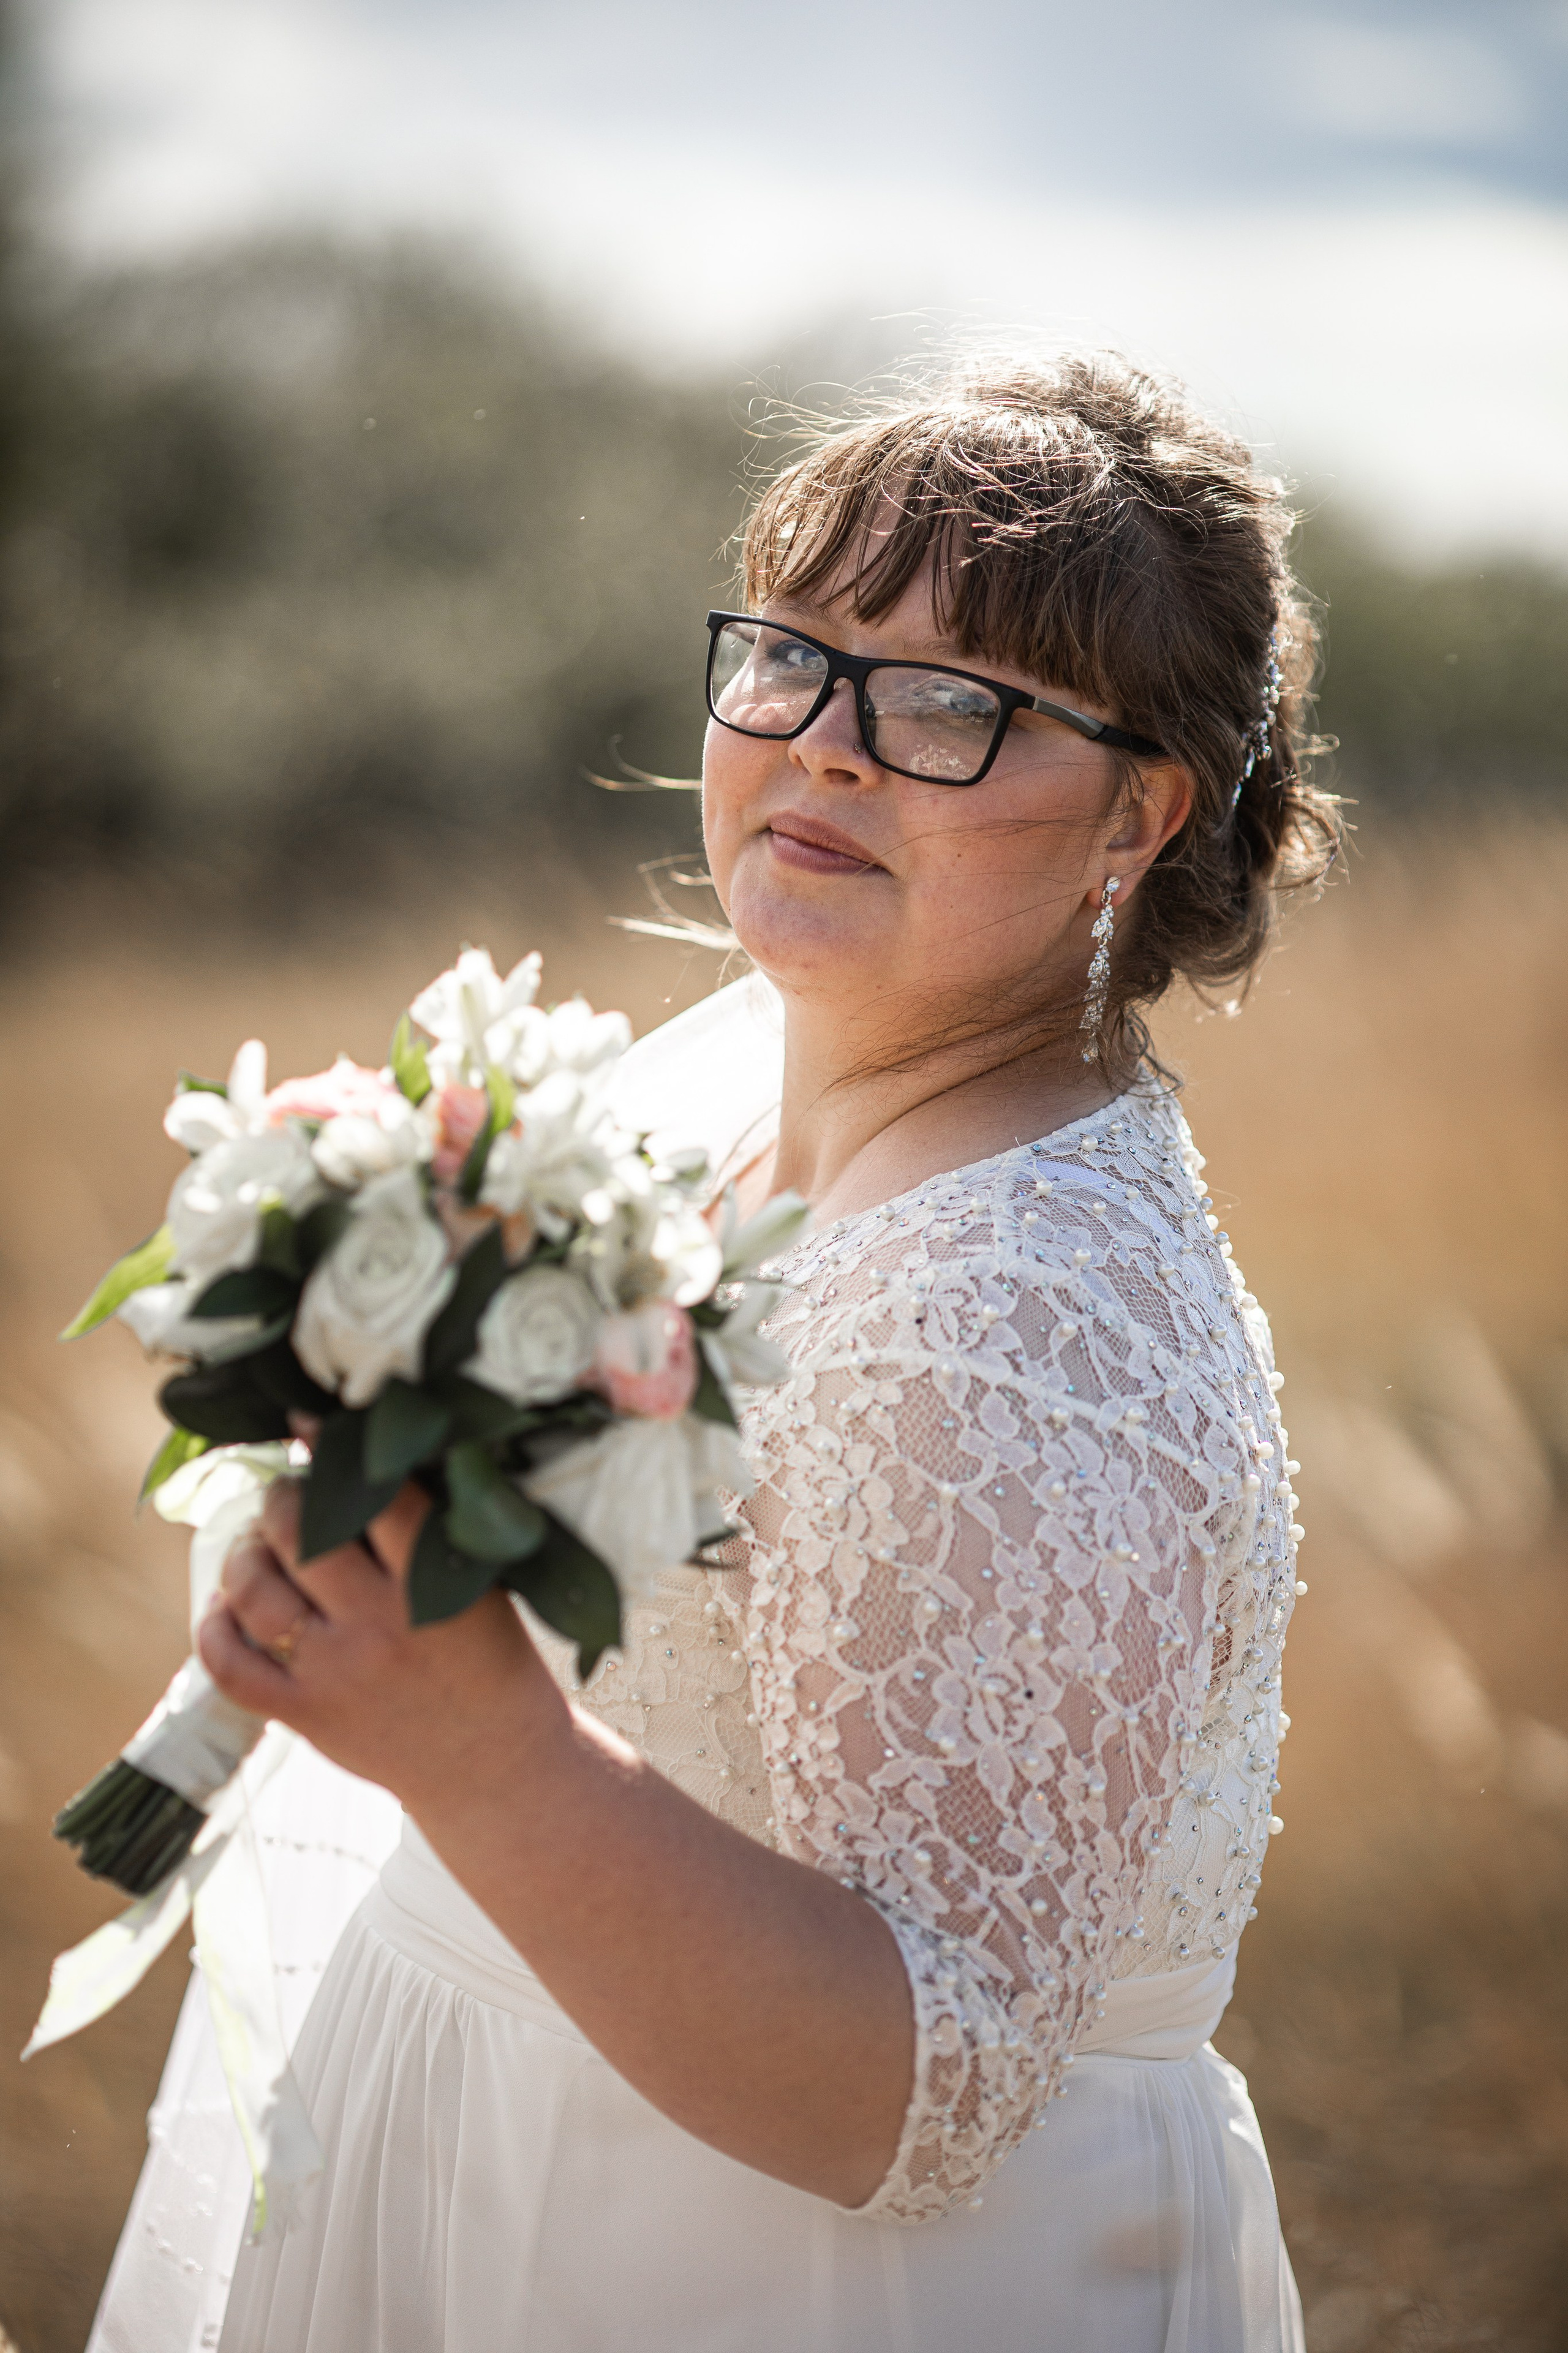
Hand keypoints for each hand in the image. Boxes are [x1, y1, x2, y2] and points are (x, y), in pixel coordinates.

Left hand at [198, 1478, 556, 1806]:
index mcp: (433, 1587)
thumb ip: (430, 1534)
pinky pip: (230, 1666)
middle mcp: (378, 1627)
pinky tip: (222, 1606)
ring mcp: (334, 1675)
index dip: (336, 1450)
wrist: (494, 1765)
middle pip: (301, 1535)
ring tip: (257, 1544)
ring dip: (245, 1555)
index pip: (375, 1498)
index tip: (309, 1420)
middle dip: (282, 1501)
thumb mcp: (480, 1588)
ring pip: (254, 1593)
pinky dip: (213, 1628)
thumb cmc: (492, 1664)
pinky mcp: (304, 1717)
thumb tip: (366, 1463)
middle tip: (288, 1494)